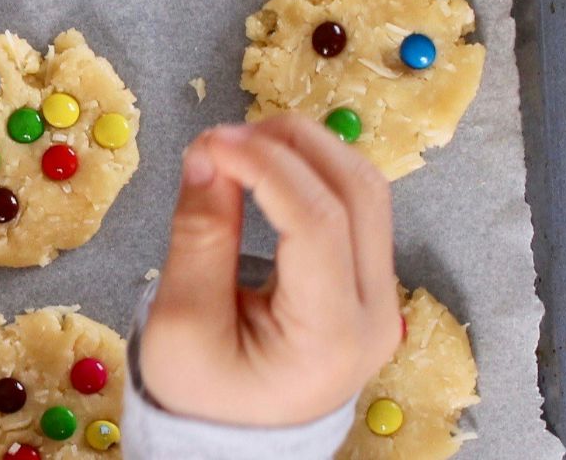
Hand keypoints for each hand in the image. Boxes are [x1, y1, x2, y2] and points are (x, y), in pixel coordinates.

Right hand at [140, 116, 401, 425]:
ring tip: (243, 145)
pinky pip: (356, 208)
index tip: (209, 141)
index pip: (318, 224)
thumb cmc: (202, 391)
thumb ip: (199, 235)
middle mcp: (376, 314)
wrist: (234, 439)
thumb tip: (207, 154)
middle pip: (359, 194)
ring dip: (307, 150)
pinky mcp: (369, 282)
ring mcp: (382, 297)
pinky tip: (265, 167)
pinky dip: (312, 171)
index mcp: (331, 338)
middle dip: (293, 145)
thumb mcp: (182, 321)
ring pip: (367, 191)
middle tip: (224, 136)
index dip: (265, 167)